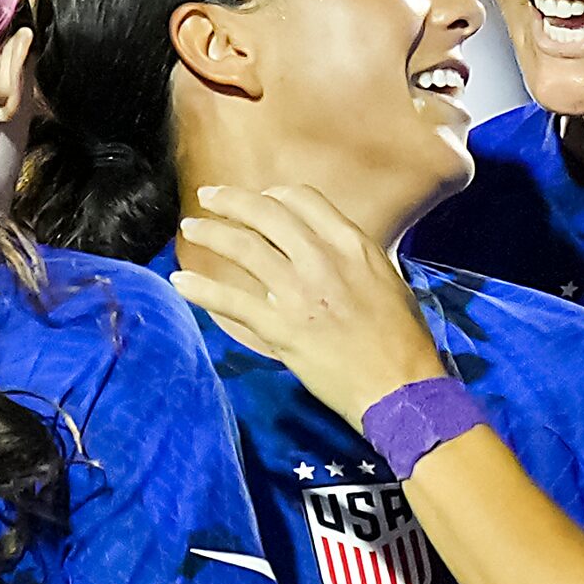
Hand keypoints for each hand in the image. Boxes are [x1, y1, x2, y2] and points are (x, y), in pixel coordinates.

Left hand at [168, 186, 445, 426]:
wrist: (400, 387)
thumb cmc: (402, 339)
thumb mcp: (387, 281)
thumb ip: (355, 259)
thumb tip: (333, 250)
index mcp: (352, 245)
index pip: (303, 199)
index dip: (274, 196)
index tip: (260, 200)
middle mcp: (323, 259)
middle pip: (266, 213)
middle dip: (232, 201)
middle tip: (209, 197)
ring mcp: (299, 292)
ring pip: (243, 247)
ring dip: (210, 233)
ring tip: (191, 228)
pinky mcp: (280, 328)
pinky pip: (231, 301)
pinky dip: (201, 289)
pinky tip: (180, 282)